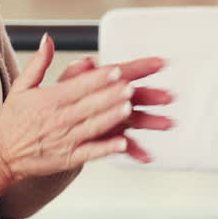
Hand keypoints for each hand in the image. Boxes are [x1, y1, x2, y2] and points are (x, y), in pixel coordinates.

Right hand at [0, 34, 169, 196]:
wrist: (1, 155)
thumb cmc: (14, 121)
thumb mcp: (21, 88)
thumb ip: (38, 63)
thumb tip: (47, 40)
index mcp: (49, 100)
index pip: (78, 86)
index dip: (98, 79)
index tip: (115, 71)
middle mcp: (58, 119)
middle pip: (89, 105)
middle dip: (110, 95)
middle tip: (129, 86)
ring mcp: (65, 140)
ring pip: (92, 126)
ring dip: (111, 118)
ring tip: (128, 108)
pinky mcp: (69, 157)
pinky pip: (91, 153)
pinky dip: (106, 148)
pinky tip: (122, 142)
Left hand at [55, 55, 174, 163]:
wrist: (51, 135)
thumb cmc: (56, 108)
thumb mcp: (61, 88)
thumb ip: (74, 75)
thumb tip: (85, 62)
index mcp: (102, 85)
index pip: (125, 74)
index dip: (142, 67)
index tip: (159, 63)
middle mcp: (112, 102)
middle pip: (136, 96)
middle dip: (153, 96)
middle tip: (167, 96)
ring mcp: (115, 121)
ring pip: (137, 119)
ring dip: (153, 122)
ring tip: (166, 124)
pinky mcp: (112, 139)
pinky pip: (127, 145)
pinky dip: (137, 150)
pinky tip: (145, 156)